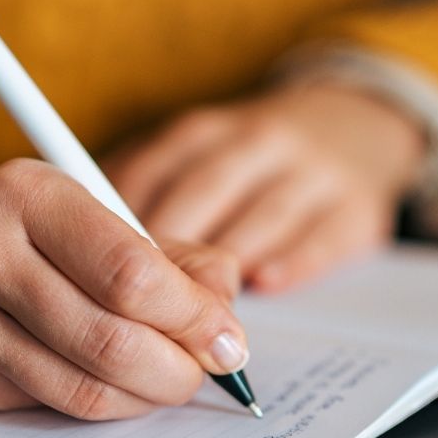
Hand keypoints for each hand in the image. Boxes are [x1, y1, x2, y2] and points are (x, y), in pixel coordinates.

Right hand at [0, 159, 248, 419]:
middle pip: (111, 338)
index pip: (131, 272)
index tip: (228, 338)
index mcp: (30, 195)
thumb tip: (224, 298)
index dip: (193, 317)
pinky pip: (44, 407)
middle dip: (178, 368)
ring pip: (80, 387)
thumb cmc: (4, 229)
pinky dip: (95, 404)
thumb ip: (162, 251)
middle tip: (205, 372)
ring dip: (143, 396)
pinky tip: (108, 385)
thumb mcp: (80, 212)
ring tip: (166, 381)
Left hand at [102, 85, 425, 291]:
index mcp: (207, 131)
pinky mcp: (357, 207)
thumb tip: (81, 246)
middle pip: (204, 193)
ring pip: (262, 215)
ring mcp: (313, 172)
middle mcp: (259, 142)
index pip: (153, 172)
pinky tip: (265, 283)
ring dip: (226, 263)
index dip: (121, 223)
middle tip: (140, 303)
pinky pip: (323, 235)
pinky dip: (292, 261)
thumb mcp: (200, 154)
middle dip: (170, 250)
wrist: (354, 126)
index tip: (95, 268)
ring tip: (195, 310)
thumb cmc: (253, 159)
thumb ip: (148, 191)